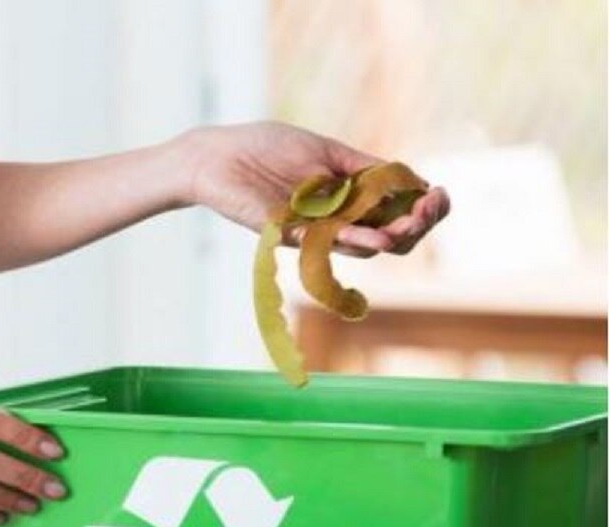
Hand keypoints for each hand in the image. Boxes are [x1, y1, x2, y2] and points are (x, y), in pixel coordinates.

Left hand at [178, 121, 449, 256]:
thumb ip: (364, 167)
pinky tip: (378, 236)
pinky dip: (354, 238)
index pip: (397, 213)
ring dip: (393, 235)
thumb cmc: (265, 148)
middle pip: (390, 237)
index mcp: (349, 198)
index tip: (440, 194)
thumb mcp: (326, 151)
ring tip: (413, 223)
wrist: (217, 156)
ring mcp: (313, 231)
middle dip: (418, 224)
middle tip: (431, 207)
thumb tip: (411, 180)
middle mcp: (335, 220)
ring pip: (364, 246)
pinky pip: (326, 243)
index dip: (425, 208)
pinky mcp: (288, 234)